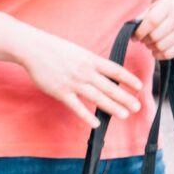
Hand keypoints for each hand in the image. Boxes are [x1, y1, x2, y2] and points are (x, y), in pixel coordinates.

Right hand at [14, 28, 141, 128]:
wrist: (34, 49)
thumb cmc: (55, 49)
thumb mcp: (78, 52)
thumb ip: (90, 63)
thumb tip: (103, 72)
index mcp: (90, 59)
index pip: (115, 70)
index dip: (128, 79)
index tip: (139, 86)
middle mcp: (85, 71)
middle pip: (109, 86)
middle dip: (125, 97)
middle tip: (137, 107)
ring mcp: (73, 83)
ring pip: (97, 97)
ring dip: (112, 107)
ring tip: (124, 115)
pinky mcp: (61, 92)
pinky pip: (77, 106)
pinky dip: (87, 116)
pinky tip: (96, 123)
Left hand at [135, 0, 173, 60]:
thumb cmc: (159, 13)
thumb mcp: (150, 10)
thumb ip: (139, 20)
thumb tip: (131, 33)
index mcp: (167, 7)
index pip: (152, 21)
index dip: (141, 31)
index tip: (135, 36)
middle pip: (155, 36)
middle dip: (145, 40)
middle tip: (144, 39)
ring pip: (161, 47)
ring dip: (151, 47)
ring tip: (150, 42)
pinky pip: (167, 55)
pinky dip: (158, 55)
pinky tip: (156, 49)